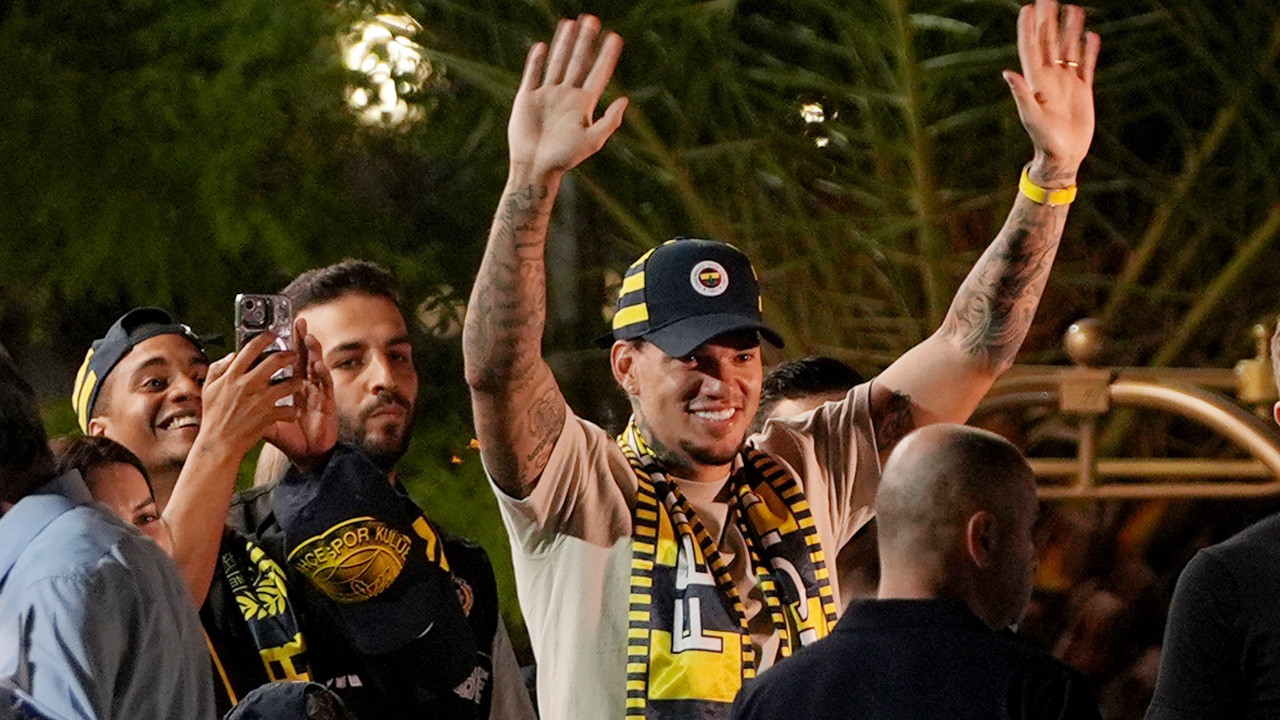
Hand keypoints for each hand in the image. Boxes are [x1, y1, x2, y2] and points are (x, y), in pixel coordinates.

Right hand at [198, 332, 302, 462]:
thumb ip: (219, 368)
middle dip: (289, 355)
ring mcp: (261, 400)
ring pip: (290, 383)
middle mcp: (248, 384)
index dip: (266, 338)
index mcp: (233, 375)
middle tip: (293, 355)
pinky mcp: (269, 416)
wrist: (219, 443)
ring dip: (296, 382)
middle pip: (277, 360)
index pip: (252, 348)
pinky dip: (293, 409)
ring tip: (296, 382)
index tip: (273, 336)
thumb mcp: (209, 388)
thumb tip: (233, 355)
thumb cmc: (214, 416)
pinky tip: (291, 409)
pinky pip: (290, 409)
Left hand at [265, 318, 337, 473]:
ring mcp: (317, 393)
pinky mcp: (327, 404)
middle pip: (304, 357)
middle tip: (297, 322)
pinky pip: (325, 387)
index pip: (288, 360)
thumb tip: (231, 391)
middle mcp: (306, 386)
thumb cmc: (289, 437)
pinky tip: (317, 365)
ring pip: (316, 367)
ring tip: (308, 338)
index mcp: (291, 386)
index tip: (279, 327)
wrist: (306, 456)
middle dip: (301, 339)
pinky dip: (322, 375)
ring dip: (314, 352)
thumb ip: (251, 405)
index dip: (285, 344)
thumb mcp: (265, 420)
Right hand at [508, 14, 627, 177]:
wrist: (535, 168)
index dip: (606, 55)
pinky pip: (532, 74)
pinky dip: (536, 60)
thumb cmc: (565, 159)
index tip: (614, 37)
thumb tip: (625, 100)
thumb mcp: (592, 141)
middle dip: (585, 41)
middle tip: (592, 19)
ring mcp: (547, 95)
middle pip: (578, 62)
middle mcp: (566, 96)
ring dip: (563, 43)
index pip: (598, 73)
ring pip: (556, 62)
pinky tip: (542, 46)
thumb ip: (610, 121)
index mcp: (583, 104)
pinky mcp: (527, 98)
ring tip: (569, 23)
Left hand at [1003, 0, 1100, 184]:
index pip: (1031, 49)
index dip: (1028, 29)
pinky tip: (1091, 35)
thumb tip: (1008, 72)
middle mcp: (1050, 78)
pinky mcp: (1082, 90)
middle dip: (1048, 21)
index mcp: (1036, 82)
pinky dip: (1089, 51)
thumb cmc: (1044, 140)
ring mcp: (1066, 83)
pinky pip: (1086, 66)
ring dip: (1070, 30)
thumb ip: (1021, 94)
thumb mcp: (1031, 117)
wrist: (1063, 156)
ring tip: (1074, 8)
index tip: (1027, 8)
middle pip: (1049, 43)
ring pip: (1069, 49)